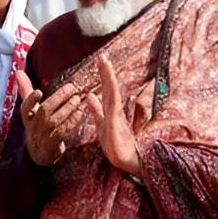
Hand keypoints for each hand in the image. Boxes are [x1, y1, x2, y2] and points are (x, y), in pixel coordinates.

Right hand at [17, 70, 82, 165]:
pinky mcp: (55, 141)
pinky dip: (73, 120)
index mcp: (27, 115)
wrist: (40, 151)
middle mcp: (35, 124)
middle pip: (46, 109)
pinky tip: (79, 112)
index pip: (26, 106)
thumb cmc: (36, 124)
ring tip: (77, 98)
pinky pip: (65, 129)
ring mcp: (45, 133)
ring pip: (57, 118)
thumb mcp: (29, 109)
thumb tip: (18, 71)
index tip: (38, 92)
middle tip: (72, 88)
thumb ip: (25, 89)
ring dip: (69, 107)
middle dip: (59, 97)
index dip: (31, 100)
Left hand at [86, 54, 141, 175]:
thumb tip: (89, 95)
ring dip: (109, 79)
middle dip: (106, 72)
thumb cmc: (116, 146)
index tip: (100, 60)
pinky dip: (111, 95)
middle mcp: (115, 111)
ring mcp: (117, 117)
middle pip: (110, 88)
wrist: (128, 163)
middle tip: (102, 56)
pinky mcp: (116, 125)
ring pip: (112, 93)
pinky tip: (109, 85)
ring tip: (105, 64)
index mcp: (111, 110)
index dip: (104, 75)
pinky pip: (113, 107)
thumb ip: (96, 110)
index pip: (107, 89)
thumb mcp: (101, 124)